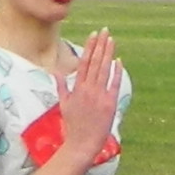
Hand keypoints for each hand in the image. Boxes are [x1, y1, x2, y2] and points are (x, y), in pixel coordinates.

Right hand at [55, 29, 122, 160]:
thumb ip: (61, 86)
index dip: (89, 47)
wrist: (82, 144)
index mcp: (77, 88)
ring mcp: (99, 96)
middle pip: (95, 62)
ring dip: (108, 53)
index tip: (93, 34)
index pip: (83, 62)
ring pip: (104, 70)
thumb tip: (56, 72)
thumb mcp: (64, 104)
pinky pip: (114, 84)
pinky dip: (116, 72)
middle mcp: (88, 89)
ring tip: (111, 39)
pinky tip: (118, 60)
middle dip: (100, 45)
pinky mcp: (109, 104)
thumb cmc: (73, 125)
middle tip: (105, 30)